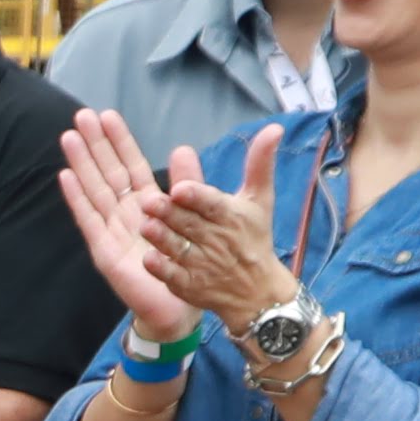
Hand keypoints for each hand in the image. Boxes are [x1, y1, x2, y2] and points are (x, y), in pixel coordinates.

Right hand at [57, 108, 199, 345]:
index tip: (108, 115)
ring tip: (69, 137)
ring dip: (81, 164)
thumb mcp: (195, 217)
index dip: (119, 141)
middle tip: (81, 115)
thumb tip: (183, 148)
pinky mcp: (104, 251)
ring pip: (94, 190)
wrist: (178, 309)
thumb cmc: (184, 265)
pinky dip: (77, 199)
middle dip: (95, 144)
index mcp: (148, 204)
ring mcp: (112, 231)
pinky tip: (66, 176)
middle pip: (107, 172)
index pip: (131, 165)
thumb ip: (188, 184)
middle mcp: (126, 214)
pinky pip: (89, 220)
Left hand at [141, 127, 298, 332]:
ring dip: (163, 239)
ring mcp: (203, 265)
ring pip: (179, 249)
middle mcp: (217, 240)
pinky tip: (148, 260)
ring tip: (145, 226)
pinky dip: (163, 270)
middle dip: (170, 213)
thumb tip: (274, 128)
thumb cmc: (254, 237)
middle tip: (148, 201)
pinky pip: (175, 278)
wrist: (258, 292)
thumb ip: (260, 163)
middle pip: (190, 224)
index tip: (180, 188)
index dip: (197, 197)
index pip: (213, 204)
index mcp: (232, 216)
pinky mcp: (191, 286)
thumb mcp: (259, 200)